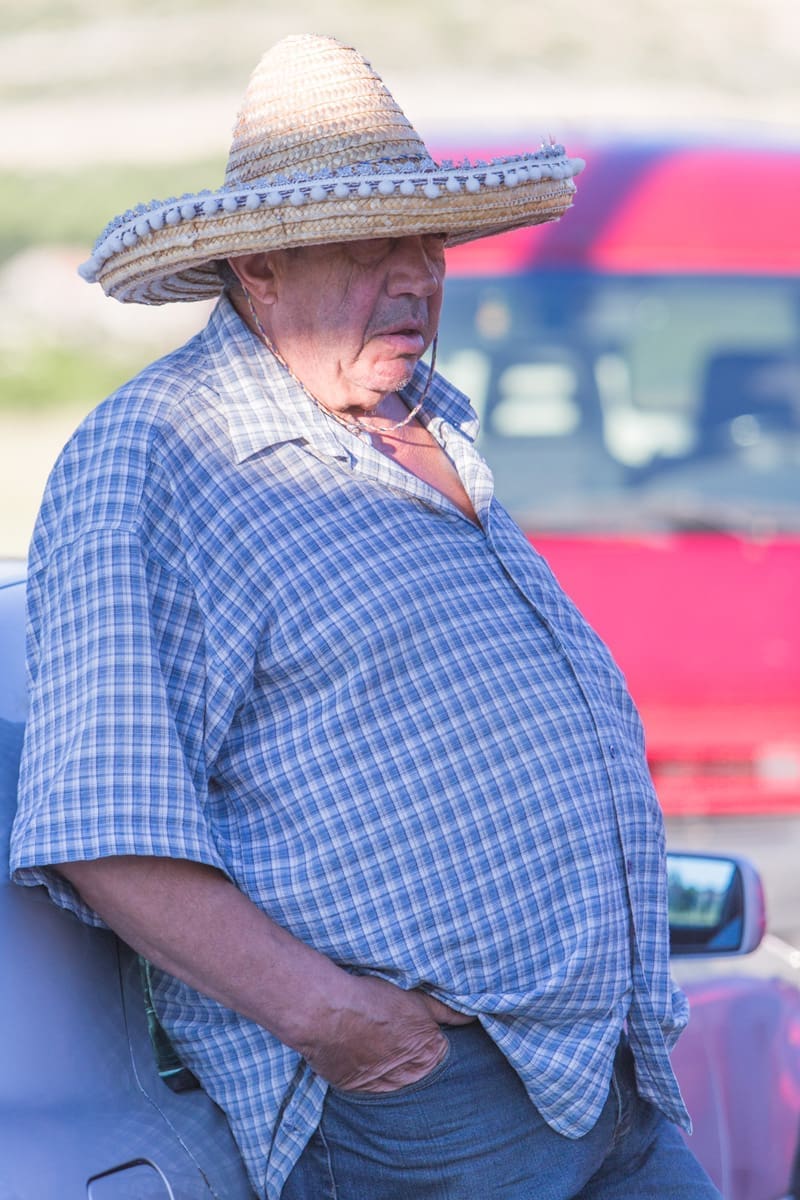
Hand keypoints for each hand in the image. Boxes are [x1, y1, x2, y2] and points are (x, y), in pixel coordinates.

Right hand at [301, 974, 474, 1093]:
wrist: (330, 1012)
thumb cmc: (373, 1000)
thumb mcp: (416, 998)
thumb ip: (446, 1011)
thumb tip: (472, 1018)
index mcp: (429, 1051)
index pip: (439, 1050)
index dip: (425, 1035)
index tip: (410, 1024)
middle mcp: (410, 1075)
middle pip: (418, 1067)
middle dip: (408, 1053)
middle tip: (388, 1031)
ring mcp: (383, 1086)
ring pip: (394, 1078)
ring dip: (387, 1063)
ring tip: (370, 1039)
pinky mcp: (358, 1090)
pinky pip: (367, 1082)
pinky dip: (364, 1069)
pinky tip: (356, 1049)